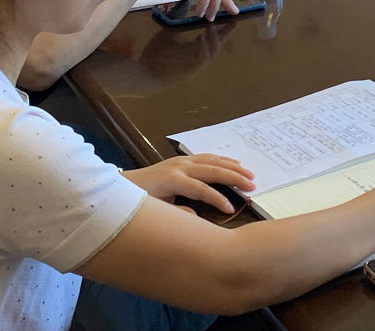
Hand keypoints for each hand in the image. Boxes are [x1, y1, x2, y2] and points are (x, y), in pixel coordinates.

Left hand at [123, 154, 254, 211]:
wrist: (122, 185)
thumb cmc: (137, 201)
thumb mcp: (154, 211)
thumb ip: (176, 214)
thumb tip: (195, 216)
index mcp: (172, 180)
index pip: (201, 189)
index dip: (217, 199)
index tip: (231, 210)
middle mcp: (179, 167)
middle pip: (212, 170)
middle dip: (234, 178)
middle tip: (252, 186)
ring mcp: (181, 161)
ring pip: (213, 161)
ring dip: (233, 167)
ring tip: (250, 175)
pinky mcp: (182, 160)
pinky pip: (207, 157)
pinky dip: (223, 160)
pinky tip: (234, 163)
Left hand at [139, 23, 228, 83]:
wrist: (144, 74)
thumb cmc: (154, 56)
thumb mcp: (167, 36)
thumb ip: (178, 27)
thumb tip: (183, 11)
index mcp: (194, 51)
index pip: (212, 39)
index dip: (223, 30)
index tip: (232, 20)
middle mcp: (197, 59)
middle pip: (217, 46)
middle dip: (224, 33)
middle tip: (228, 21)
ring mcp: (194, 65)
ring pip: (212, 53)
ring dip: (214, 39)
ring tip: (211, 26)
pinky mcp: (189, 70)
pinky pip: (201, 59)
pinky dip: (203, 48)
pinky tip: (200, 37)